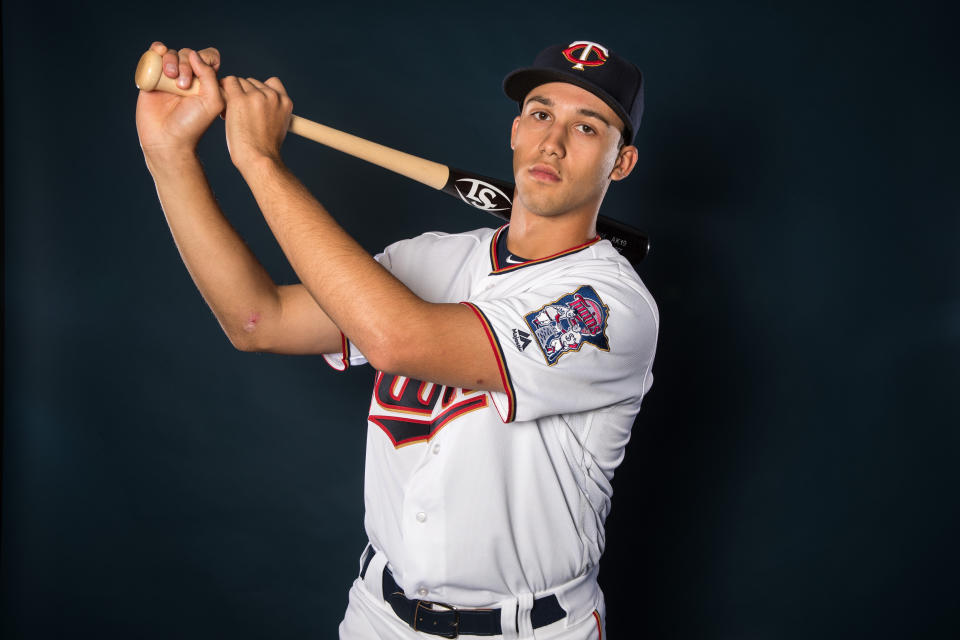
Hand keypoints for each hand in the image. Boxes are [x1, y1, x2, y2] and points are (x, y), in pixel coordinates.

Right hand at [135, 42, 224, 156]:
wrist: (166, 139)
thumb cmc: (192, 125)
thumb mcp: (212, 102)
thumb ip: (209, 76)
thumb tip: (194, 54)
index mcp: (206, 83)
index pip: (208, 57)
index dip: (205, 59)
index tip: (200, 74)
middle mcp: (188, 78)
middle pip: (188, 54)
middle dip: (186, 65)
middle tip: (182, 85)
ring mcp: (169, 78)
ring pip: (171, 53)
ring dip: (171, 59)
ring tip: (169, 77)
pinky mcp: (152, 78)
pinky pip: (154, 55)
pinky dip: (156, 49)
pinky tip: (158, 54)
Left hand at [220, 76, 293, 170]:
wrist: (259, 158)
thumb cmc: (265, 148)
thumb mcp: (279, 125)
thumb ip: (273, 109)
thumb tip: (261, 101)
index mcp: (285, 102)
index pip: (272, 82)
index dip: (260, 90)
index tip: (254, 103)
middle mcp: (272, 96)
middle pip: (252, 82)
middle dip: (244, 93)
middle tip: (240, 113)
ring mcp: (256, 96)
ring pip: (239, 82)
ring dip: (232, 94)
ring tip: (232, 114)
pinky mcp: (239, 99)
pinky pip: (228, 83)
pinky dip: (223, 92)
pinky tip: (224, 110)